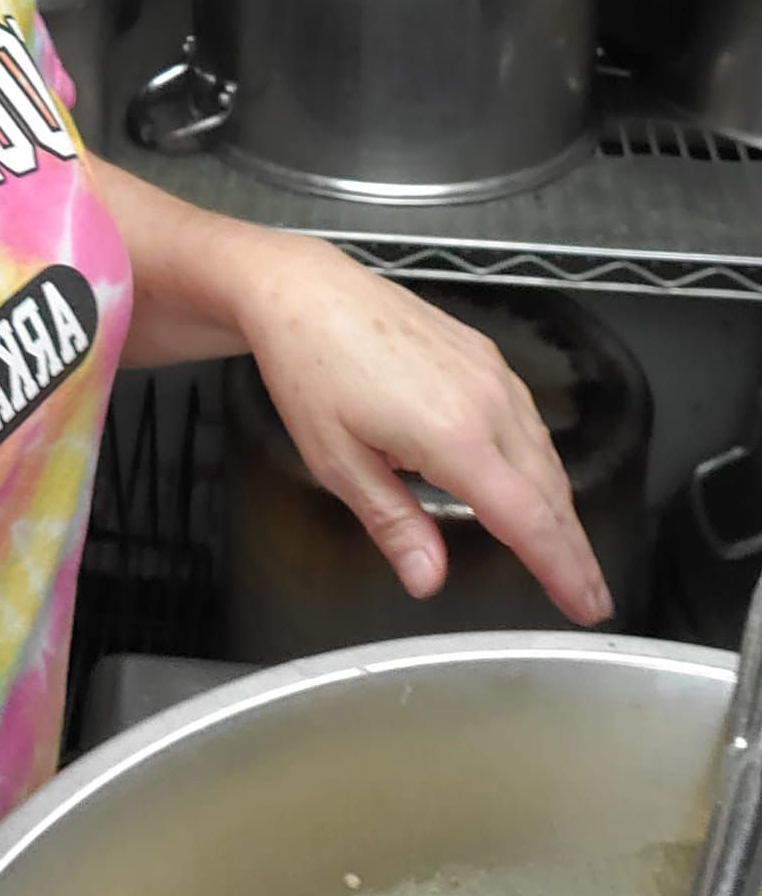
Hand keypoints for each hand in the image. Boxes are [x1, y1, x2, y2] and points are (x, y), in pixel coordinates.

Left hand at [241, 232, 613, 626]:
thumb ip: (392, 523)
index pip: (527, 518)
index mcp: (453, 435)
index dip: (562, 569)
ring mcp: (489, 372)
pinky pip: (527, 419)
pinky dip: (541, 463)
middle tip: (592, 598)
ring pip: (544, 453)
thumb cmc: (309, 369)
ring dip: (561, 507)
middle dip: (576, 549)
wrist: (303, 290)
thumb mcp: (335, 460)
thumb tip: (429, 580)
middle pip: (550, 490)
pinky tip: (534, 484)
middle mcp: (486, 401)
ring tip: (570, 553)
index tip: (587, 606)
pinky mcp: (483, 354)